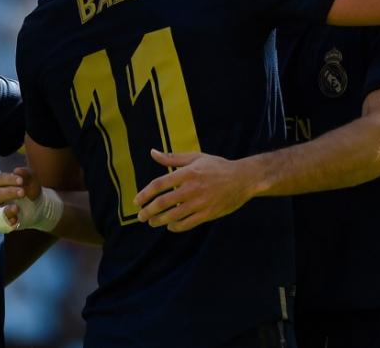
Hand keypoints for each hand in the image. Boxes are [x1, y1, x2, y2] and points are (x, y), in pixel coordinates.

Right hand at [0, 167, 42, 229]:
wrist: (38, 204)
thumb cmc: (29, 188)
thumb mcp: (31, 179)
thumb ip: (26, 173)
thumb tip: (17, 170)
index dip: (7, 179)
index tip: (21, 180)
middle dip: (9, 193)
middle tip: (23, 192)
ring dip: (6, 209)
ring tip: (17, 208)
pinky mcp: (2, 221)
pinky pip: (1, 222)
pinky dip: (8, 221)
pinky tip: (16, 219)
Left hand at [134, 149, 254, 232]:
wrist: (243, 179)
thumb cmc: (217, 166)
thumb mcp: (196, 157)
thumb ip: (172, 157)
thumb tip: (152, 152)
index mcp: (187, 173)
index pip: (159, 184)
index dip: (145, 194)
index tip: (137, 201)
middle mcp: (192, 188)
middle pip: (163, 203)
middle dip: (148, 211)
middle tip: (140, 216)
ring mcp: (200, 203)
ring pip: (173, 216)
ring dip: (158, 221)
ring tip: (151, 222)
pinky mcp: (208, 214)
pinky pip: (187, 224)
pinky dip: (175, 226)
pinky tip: (170, 225)